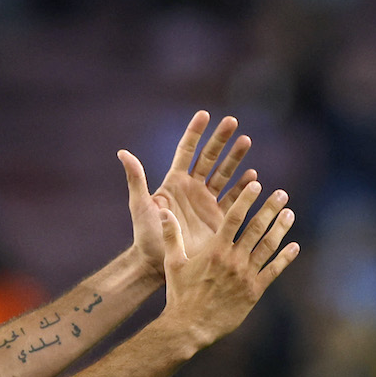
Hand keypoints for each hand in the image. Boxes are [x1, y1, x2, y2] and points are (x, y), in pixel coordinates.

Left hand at [119, 111, 258, 277]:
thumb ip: (136, 178)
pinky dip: (243, 186)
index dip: (195, 133)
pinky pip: (234, 198)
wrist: (160, 262)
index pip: (186, 151)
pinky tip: (253, 176)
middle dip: (221, 139)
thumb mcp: (140, 205)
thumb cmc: (146, 234)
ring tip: (246, 141)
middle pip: (210, 157)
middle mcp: (192, 188)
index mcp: (174, 182)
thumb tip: (122, 152)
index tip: (205, 114)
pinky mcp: (219, 218)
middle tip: (233, 121)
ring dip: (236, 158)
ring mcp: (207, 202)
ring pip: (225, 173)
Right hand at [160, 181, 298, 353]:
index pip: (233, 218)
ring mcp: (245, 276)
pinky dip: (285, 258)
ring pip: (268, 247)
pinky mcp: (254, 292)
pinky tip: (294, 246)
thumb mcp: (172, 262)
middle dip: (270, 208)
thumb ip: (172, 235)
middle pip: (256, 228)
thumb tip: (164, 210)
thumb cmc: (179, 294)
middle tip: (282, 193)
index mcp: (214, 250)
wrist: (190, 327)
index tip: (257, 185)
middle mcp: (233, 259)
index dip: (246, 199)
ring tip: (290, 213)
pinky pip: (273, 271)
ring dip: (280, 228)